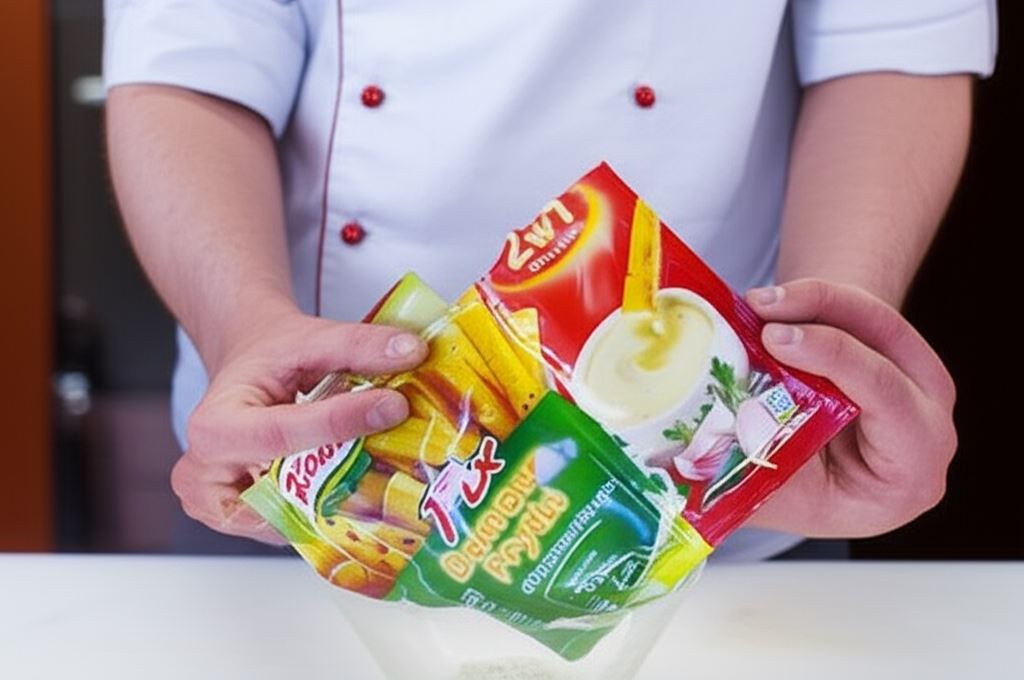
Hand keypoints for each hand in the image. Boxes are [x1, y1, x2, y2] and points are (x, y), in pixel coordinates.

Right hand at [170, 310, 427, 543]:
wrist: (248, 369)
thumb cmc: (269, 357)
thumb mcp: (310, 338)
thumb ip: (357, 344)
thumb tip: (411, 351)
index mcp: (214, 427)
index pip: (283, 434)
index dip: (341, 422)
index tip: (392, 406)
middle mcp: (207, 476)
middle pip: (287, 488)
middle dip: (344, 471)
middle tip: (395, 449)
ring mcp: (224, 510)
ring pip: (295, 518)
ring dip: (340, 496)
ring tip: (376, 466)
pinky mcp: (247, 525)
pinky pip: (296, 527)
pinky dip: (328, 507)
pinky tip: (354, 482)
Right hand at [744, 279, 956, 537]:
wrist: (813, 478)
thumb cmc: (793, 496)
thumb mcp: (772, 495)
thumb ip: (744, 473)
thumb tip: (687, 454)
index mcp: (909, 477)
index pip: (890, 404)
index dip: (838, 361)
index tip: (775, 339)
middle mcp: (930, 430)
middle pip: (889, 354)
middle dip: (824, 319)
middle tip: (760, 310)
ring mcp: (922, 386)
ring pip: (877, 320)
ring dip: (815, 299)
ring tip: (756, 300)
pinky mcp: (902, 353)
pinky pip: (863, 312)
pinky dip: (815, 300)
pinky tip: (770, 302)